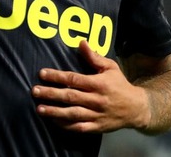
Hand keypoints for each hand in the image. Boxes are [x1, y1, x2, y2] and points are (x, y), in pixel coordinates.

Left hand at [31, 41, 148, 132]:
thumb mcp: (110, 67)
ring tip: (39, 108)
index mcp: (98, 83)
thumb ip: (94, 56)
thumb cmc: (120, 84)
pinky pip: (79, 127)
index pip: (74, 79)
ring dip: (55, 112)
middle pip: (70, 96)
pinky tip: (53, 121)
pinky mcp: (96, 127)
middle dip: (51, 93)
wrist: (136, 108)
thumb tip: (81, 42)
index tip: (42, 74)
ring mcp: (96, 115)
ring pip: (72, 114)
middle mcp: (96, 100)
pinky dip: (66, 125)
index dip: (57, 76)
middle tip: (35, 91)